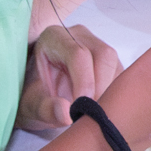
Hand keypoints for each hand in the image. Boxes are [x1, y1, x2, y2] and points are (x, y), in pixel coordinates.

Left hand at [19, 23, 122, 137]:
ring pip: (115, 65)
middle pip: (103, 55)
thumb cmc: (30, 97)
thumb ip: (44, 109)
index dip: (84, 81)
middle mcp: (78, 36)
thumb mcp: (30, 105)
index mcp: (54, 38)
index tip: (82, 107)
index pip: (78, 54)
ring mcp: (96, 46)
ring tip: (93, 113)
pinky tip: (99, 108)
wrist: (36, 95)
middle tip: (91, 114)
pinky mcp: (109, 61)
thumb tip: (66, 114)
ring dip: (109, 92)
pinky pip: (120, 75)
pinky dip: (114, 94)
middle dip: (101, 87)